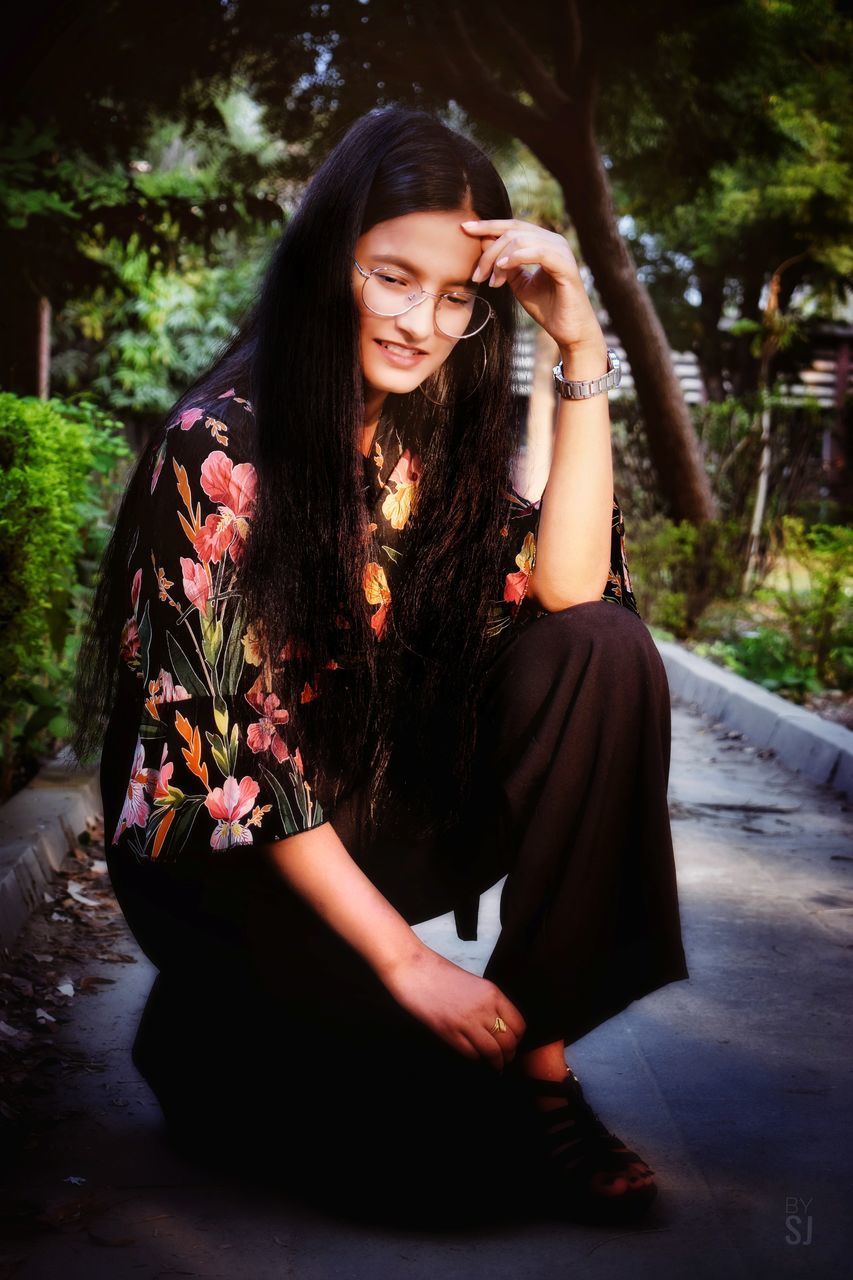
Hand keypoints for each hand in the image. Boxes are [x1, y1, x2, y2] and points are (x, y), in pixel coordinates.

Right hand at [382, 945, 525, 1071]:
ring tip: (494, 1066)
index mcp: (492, 993)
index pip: (518, 1024)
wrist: (413, 968)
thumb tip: (498, 1025)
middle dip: (508, 1055)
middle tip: (504, 1059)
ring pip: (493, 1052)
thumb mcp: (473, 983)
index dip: (517, 1039)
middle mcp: (484, 1008)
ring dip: (496, 1063)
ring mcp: (466, 1021)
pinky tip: (476, 1058)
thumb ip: (488, 1002)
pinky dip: (476, 1059)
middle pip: (508, 1042)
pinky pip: (471, 1053)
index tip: (512, 1043)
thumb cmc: (440, 973)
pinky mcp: (449, 1031)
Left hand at [460, 217, 603, 353]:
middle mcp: (554, 241)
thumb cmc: (547, 308)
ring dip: (498, 259)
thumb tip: (483, 243)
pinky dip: (516, 257)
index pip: (512, 226)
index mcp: (543, 242)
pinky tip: (502, 269)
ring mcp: (561, 251)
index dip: (487, 225)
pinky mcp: (565, 265)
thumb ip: (504, 264)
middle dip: (489, 250)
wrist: (569, 331)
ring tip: (490, 280)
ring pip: (521, 240)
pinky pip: (537, 252)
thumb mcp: (518, 283)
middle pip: (513, 230)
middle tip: (476, 275)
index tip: (463, 229)